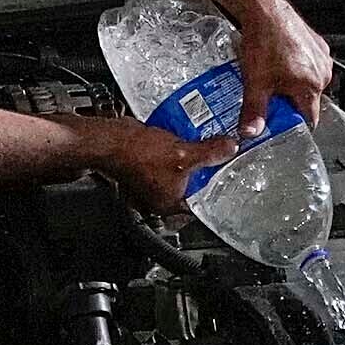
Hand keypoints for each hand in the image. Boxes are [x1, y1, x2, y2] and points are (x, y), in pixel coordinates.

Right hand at [88, 110, 246, 213]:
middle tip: (218, 160)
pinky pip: (167, 160)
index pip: (198, 207)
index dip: (213, 193)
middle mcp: (157, 197)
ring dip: (190, 159)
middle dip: (203, 173)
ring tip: (205, 146)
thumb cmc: (139, 155)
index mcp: (168, 204)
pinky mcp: (143, 165)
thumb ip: (212, 153)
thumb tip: (231, 148)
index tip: (225, 180)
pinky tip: (185, 137)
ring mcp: (149, 181)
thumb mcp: (185, 154)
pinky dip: (176, 150)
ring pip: (178, 172)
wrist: (113, 139)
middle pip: (190, 188)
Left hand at [231, 0, 335, 139]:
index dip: (293, 125)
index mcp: (312, 85)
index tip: (279, 124)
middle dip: (289, 103)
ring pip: (308, 83)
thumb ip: (254, 112)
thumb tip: (251, 132)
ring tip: (271, 77)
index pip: (310, 120)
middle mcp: (322, 72)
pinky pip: (309, 66)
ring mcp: (321, 57)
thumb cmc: (263, 40)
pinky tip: (278, 62)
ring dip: (292, 85)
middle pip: (307, 101)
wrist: (264, 9)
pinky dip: (296, 69)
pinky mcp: (316, 44)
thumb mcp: (255, 83)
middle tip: (269, 96)